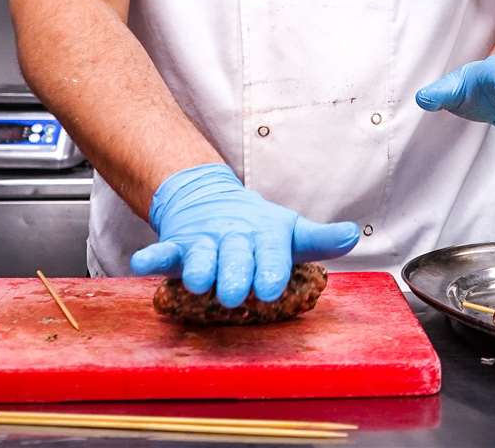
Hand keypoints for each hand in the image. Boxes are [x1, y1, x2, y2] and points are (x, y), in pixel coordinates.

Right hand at [128, 163, 360, 307]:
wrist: (209, 199)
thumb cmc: (257, 228)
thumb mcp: (289, 231)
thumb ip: (319, 238)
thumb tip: (353, 234)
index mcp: (265, 235)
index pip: (271, 252)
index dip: (271, 269)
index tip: (271, 288)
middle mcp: (235, 237)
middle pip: (235, 257)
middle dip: (236, 275)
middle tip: (237, 294)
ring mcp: (204, 241)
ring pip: (200, 256)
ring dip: (200, 268)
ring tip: (200, 283)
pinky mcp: (178, 246)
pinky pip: (163, 251)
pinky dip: (152, 257)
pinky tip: (141, 264)